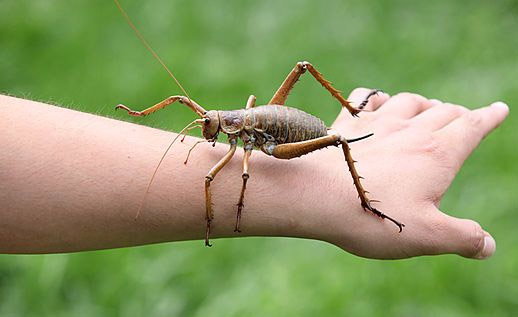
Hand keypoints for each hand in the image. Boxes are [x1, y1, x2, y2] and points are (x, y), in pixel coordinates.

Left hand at [304, 88, 507, 258]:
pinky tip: (378, 104)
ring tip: (429, 109)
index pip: (472, 126)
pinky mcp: (346, 124)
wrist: (313, 195)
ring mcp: (376, 123)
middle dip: (459, 114)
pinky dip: (378, 97)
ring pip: (409, 101)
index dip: (490, 118)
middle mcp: (409, 130)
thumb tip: (488, 246)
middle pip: (444, 111)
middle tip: (465, 118)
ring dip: (424, 103)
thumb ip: (461, 238)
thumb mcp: (426, 236)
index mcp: (437, 153)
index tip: (500, 109)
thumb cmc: (372, 215)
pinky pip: (366, 97)